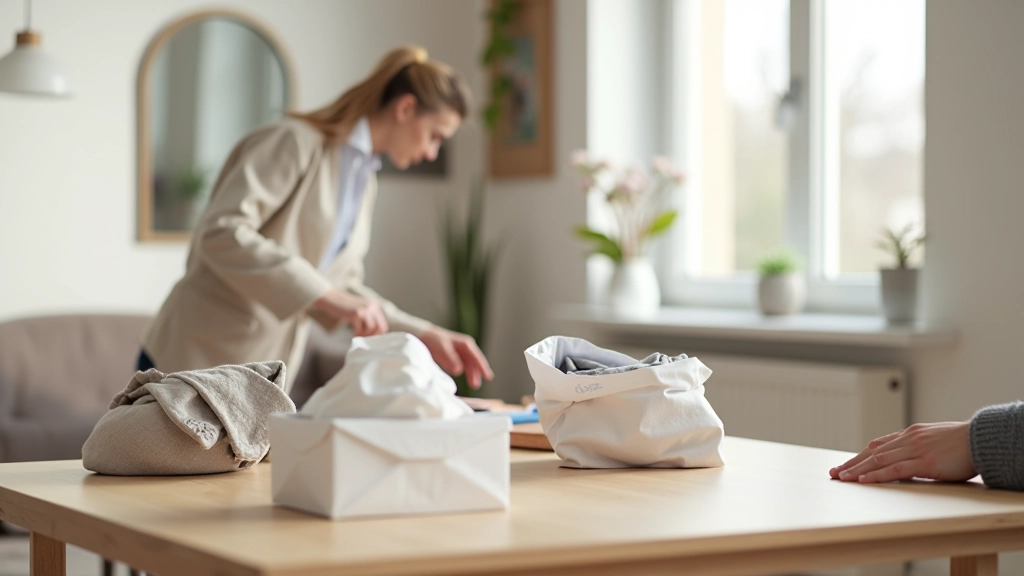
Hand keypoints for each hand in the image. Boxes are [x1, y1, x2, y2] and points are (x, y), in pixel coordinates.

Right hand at [312, 290, 387, 336]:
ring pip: (371, 329)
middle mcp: (372, 307)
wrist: (330, 298)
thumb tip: (374, 335)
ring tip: (356, 335)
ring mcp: (365, 309)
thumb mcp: (361, 310)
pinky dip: (357, 333)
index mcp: (375, 306)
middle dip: (371, 336)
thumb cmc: (345, 307)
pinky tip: (352, 333)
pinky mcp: (356, 313)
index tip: (368, 339)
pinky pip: (360, 328)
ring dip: (363, 335)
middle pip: (380, 328)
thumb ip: (369, 318)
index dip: (377, 335)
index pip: (383, 326)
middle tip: (363, 338)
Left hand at [418, 326, 493, 389]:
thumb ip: (451, 359)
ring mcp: (460, 352)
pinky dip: (466, 371)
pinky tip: (466, 378)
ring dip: (472, 374)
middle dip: (476, 373)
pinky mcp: (454, 356)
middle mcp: (465, 348)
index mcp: (465, 344)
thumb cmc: (434, 340)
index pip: (476, 358)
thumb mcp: (442, 349)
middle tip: (476, 386)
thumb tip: (459, 371)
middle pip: (474, 362)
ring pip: (469, 365)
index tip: (488, 377)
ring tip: (473, 385)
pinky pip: (463, 365)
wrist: (423, 335)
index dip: (482, 367)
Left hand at [829, 422, 976, 483]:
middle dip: (851, 463)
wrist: (982, 439)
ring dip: (857, 470)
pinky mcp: (924, 462)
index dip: (859, 456)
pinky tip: (863, 480)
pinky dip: (876, 475)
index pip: (877, 446)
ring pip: (878, 460)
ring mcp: (915, 450)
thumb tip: (902, 453)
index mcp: (909, 434)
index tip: (845, 465)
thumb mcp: (933, 439)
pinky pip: (895, 470)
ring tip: (841, 478)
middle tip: (834, 473)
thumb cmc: (962, 442)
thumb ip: (915, 445)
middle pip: (872, 453)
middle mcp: (907, 439)